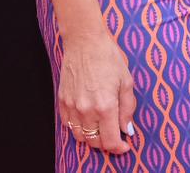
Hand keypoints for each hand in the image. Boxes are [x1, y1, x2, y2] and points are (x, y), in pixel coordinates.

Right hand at [58, 29, 136, 153]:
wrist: (84, 41)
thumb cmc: (108, 57)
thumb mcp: (126, 81)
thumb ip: (128, 108)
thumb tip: (128, 129)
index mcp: (105, 106)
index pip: (110, 140)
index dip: (119, 148)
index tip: (125, 145)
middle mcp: (86, 110)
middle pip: (94, 142)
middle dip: (107, 143)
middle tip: (115, 135)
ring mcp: (72, 106)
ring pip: (80, 136)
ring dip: (92, 137)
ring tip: (102, 128)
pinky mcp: (62, 101)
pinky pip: (68, 124)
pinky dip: (78, 127)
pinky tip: (88, 119)